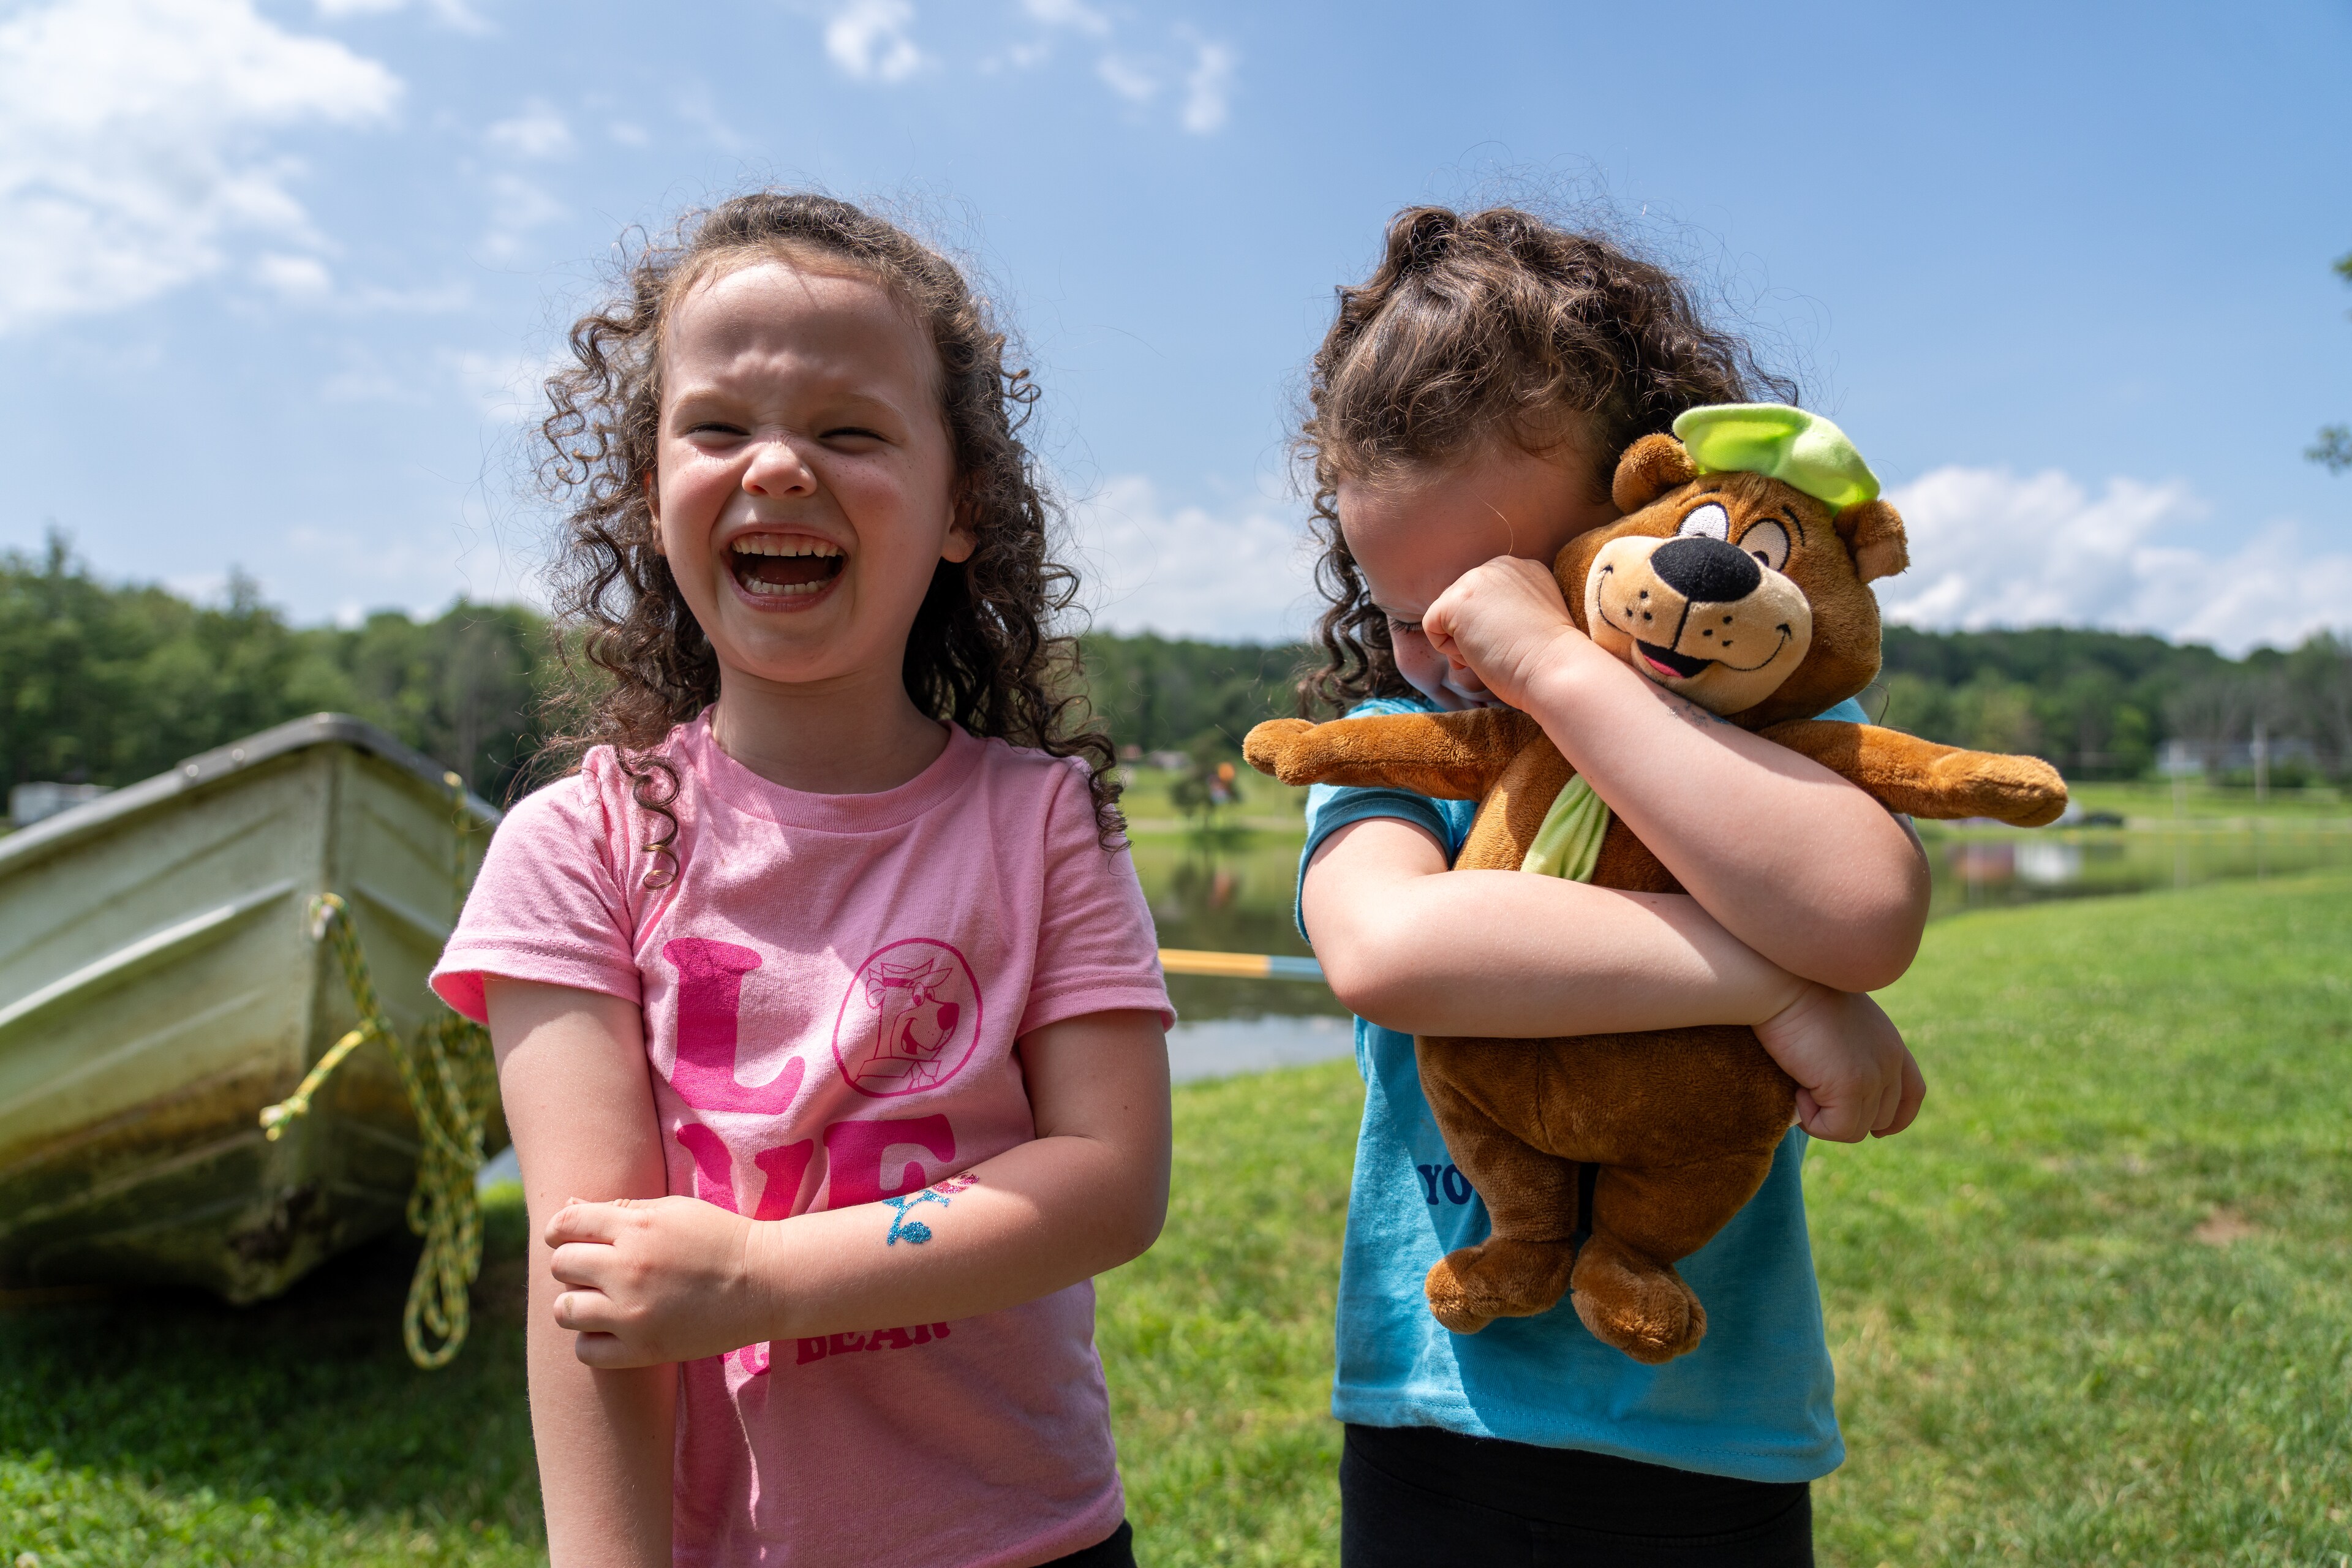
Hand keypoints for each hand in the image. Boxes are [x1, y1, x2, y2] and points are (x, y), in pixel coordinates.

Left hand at [546, 1195, 773, 1367]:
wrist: (767, 1283)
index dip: (562, 1230)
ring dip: (577, 1303)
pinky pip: (585, 1350)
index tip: (573, 1238)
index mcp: (635, 1227)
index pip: (564, 1225)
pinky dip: (592, 1339)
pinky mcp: (643, 1349)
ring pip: (564, 1310)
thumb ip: (619, 1209)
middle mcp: (627, 1268)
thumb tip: (568, 1207)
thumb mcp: (673, 1210)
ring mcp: (633, 1313)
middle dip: (574, 1265)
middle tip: (598, 1270)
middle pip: (561, 1266)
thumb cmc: (719, 1238)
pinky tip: (614, 1327)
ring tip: (602, 1301)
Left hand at [1421, 556, 1591, 712]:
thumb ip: (1508, 609)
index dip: (1490, 626)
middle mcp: (1500, 565)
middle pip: (1463, 604)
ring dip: (1464, 642)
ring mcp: (1476, 579)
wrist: (1557, 667)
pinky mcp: (1455, 600)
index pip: (1485, 597)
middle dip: (1474, 632)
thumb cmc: (1550, 659)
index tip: (1514, 642)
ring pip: (1448, 616)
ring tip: (1495, 651)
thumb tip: (1471, 625)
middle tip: (1504, 650)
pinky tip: (1479, 653)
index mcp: (1524, 568)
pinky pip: (1432, 628)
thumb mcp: (1534, 618)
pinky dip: (1449, 650)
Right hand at [1751, 983, 1924, 1142]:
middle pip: (1883, 1117)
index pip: (1913, 1093)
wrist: (1781, 983)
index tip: (1876, 1130)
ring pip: (1857, 1128)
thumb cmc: (1794, 995)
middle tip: (1812, 1096)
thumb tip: (1829, 1080)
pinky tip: (1797, 1091)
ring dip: (1825, 1118)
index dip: (1898, 1118)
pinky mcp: (1852, 1087)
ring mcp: (1875, 1075)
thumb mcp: (1837, 1022)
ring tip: (1799, 1087)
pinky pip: (1836, 1129)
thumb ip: (1849, 1047)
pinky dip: (1813, 1121)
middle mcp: (1891, 1059)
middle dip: (1848, 1118)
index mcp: (1891, 1042)